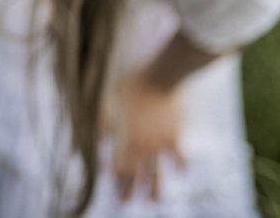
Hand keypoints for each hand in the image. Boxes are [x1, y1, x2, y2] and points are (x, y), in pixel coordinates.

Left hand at [110, 71, 184, 200]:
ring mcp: (161, 143)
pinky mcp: (176, 136)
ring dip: (155, 189)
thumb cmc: (130, 84)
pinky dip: (180, 166)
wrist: (160, 77)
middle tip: (125, 203)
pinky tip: (180, 172)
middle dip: (130, 190)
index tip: (112, 188)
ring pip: (158, 173)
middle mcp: (142, 146)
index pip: (118, 167)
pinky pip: (179, 156)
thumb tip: (99, 136)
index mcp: (124, 138)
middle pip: (136, 175)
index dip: (115, 179)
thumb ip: (103, 120)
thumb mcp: (108, 99)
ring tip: (153, 201)